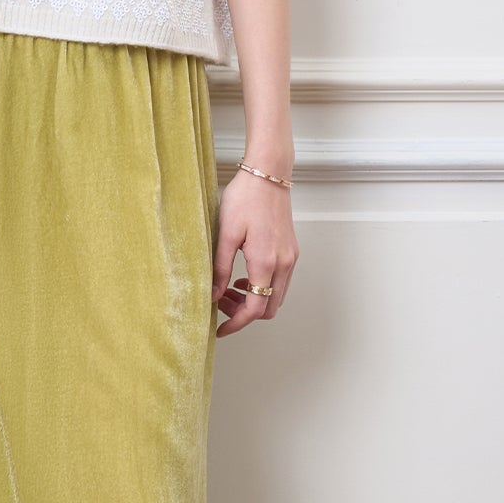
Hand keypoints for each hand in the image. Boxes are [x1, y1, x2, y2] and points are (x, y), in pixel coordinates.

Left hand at [213, 167, 297, 336]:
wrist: (268, 173)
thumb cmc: (245, 197)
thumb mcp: (225, 234)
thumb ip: (220, 268)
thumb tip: (212, 295)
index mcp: (266, 261)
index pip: (255, 308)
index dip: (237, 323)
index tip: (220, 329)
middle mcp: (284, 263)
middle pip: (269, 307)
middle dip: (244, 312)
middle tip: (220, 302)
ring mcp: (290, 257)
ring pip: (276, 295)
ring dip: (253, 299)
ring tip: (228, 288)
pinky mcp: (291, 250)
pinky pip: (280, 281)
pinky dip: (262, 287)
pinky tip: (243, 276)